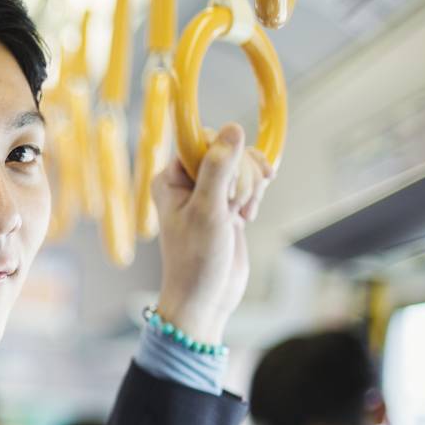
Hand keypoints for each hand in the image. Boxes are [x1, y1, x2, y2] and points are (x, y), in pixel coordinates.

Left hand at [151, 123, 273, 343]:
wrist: (207, 296)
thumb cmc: (197, 258)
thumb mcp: (208, 210)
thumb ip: (219, 168)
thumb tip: (233, 128)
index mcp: (170, 177)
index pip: (204, 140)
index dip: (226, 155)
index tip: (233, 181)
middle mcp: (186, 181)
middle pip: (229, 150)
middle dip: (241, 176)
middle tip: (234, 206)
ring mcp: (208, 192)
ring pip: (242, 166)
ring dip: (250, 187)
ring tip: (241, 214)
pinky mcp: (227, 204)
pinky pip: (249, 182)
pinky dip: (254, 195)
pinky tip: (248, 216)